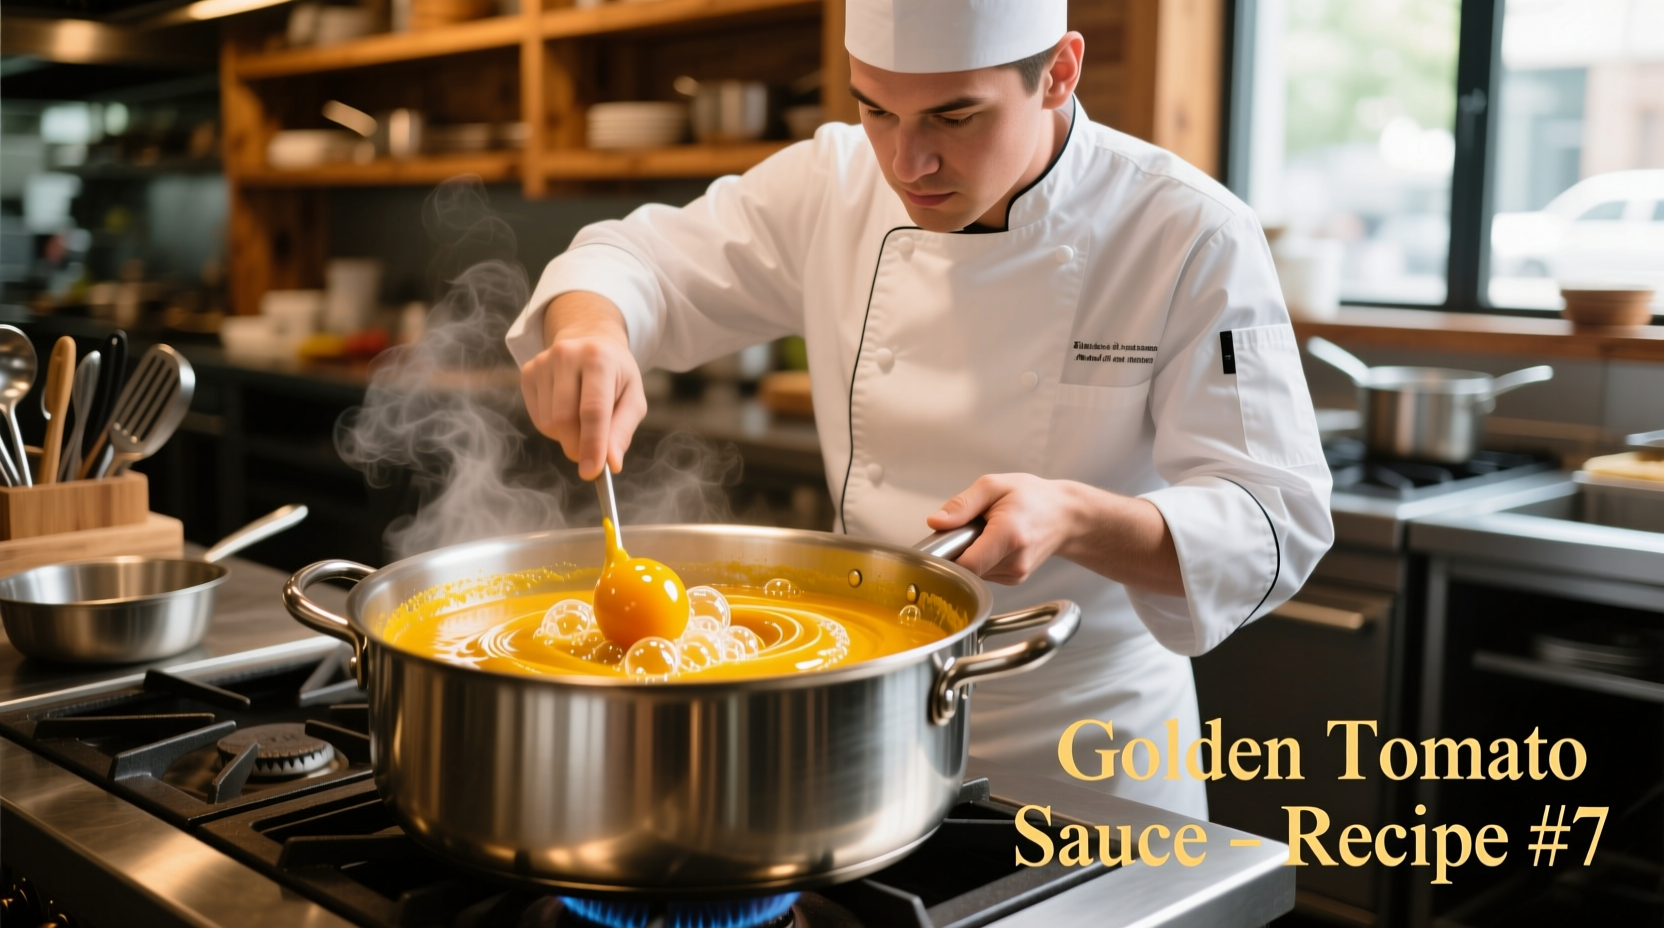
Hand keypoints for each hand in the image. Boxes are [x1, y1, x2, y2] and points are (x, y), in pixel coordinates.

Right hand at [519, 292, 646, 478]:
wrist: (589, 340)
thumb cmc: (617, 376)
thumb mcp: (633, 398)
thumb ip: (622, 431)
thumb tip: (610, 463)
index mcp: (599, 358)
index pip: (593, 410)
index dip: (592, 445)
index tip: (591, 472)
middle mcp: (567, 355)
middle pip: (565, 419)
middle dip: (578, 447)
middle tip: (591, 458)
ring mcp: (543, 362)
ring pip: (549, 423)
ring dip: (567, 437)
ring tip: (584, 421)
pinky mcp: (528, 372)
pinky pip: (538, 418)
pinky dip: (554, 428)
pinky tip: (568, 411)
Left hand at [926, 474, 1183, 594]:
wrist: (1066, 516)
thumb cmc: (1032, 497)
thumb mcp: (994, 486)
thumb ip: (962, 504)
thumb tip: (935, 522)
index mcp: (1009, 535)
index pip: (966, 564)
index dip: (947, 555)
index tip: (944, 539)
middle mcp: (1014, 561)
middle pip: (966, 568)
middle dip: (959, 549)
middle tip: (970, 527)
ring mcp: (1016, 574)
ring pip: (973, 572)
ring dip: (971, 554)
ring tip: (986, 532)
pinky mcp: (1014, 580)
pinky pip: (984, 573)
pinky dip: (982, 558)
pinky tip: (994, 543)